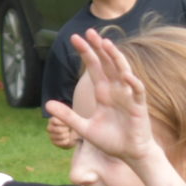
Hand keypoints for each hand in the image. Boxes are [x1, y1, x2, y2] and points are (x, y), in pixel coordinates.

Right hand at [45, 115, 75, 149]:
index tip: (68, 123)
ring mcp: (51, 136)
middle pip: (58, 130)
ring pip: (60, 136)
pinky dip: (68, 141)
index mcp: (52, 120)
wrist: (75, 134)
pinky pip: (62, 142)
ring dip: (68, 135)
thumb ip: (68, 114)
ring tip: (69, 133)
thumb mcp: (72, 118)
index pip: (54, 121)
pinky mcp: (54, 143)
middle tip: (69, 128)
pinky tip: (68, 138)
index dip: (63, 123)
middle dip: (66, 130)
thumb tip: (65, 111)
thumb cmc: (73, 124)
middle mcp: (49, 127)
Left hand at [48, 32, 157, 166]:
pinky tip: (126, 75)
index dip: (86, 53)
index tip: (75, 38)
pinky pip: (137, 92)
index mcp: (103, 93)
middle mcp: (116, 90)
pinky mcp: (138, 107)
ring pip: (123, 72)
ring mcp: (128, 97)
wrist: (129, 154)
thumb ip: (67, 116)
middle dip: (98, 48)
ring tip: (106, 44)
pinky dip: (133, 84)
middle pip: (107, 63)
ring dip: (115, 58)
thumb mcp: (84, 128)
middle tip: (89, 31)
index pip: (94, 67)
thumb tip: (47, 105)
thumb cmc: (110, 140)